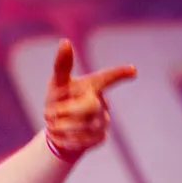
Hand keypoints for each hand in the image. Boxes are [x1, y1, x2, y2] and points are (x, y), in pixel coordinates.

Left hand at [43, 39, 135, 160]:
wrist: (58, 128)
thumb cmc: (59, 100)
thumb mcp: (57, 83)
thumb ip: (62, 65)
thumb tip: (65, 41)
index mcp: (93, 85)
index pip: (107, 77)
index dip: (119, 74)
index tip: (133, 71)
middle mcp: (101, 101)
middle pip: (90, 106)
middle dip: (66, 111)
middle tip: (48, 114)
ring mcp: (103, 120)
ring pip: (84, 125)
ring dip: (62, 126)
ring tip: (53, 124)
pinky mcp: (100, 137)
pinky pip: (83, 140)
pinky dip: (65, 139)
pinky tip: (61, 136)